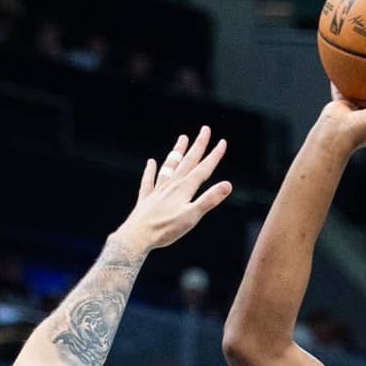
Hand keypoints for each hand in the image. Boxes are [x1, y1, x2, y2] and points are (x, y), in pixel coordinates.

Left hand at [114, 126, 232, 252]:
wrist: (137, 236)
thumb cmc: (165, 229)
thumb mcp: (192, 216)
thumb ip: (209, 200)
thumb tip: (228, 185)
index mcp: (184, 189)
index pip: (203, 169)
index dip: (214, 155)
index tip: (222, 142)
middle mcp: (172, 185)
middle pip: (188, 161)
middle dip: (198, 145)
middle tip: (205, 129)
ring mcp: (158, 190)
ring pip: (170, 166)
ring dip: (177, 152)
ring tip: (182, 138)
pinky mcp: (147, 198)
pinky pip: (149, 180)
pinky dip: (150, 170)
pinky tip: (151, 162)